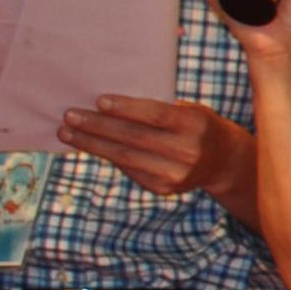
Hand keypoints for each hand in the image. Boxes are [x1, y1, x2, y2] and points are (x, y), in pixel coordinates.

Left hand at [58, 94, 250, 201]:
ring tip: (67, 133)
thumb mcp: (189, 111)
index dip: (126, 108)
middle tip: (69, 115)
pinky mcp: (163, 188)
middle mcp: (186, 152)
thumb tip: (108, 105)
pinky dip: (106, 156)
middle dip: (97, 126)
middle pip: (134, 138)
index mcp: (195, 125)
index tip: (98, 100)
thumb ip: (159, 109)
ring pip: (125, 158)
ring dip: (92, 144)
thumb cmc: (197, 125)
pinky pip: (128, 169)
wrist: (223, 162)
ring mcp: (175, 174)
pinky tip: (89, 145)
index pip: (155, 116)